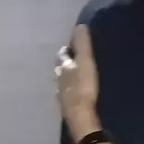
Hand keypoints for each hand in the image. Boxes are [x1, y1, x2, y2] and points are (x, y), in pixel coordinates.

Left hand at [54, 25, 99, 140]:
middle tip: (74, 61)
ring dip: (67, 80)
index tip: (73, 47)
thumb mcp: (85, 62)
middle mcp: (58, 81)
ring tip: (75, 78)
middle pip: (60, 70)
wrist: (81, 118)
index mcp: (62, 68)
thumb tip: (79, 26)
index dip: (67, 50)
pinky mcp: (68, 111)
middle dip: (65, 64)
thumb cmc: (84, 88)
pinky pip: (67, 98)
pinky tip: (76, 96)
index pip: (62, 55)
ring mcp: (62, 97)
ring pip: (62, 84)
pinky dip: (71, 94)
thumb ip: (82, 45)